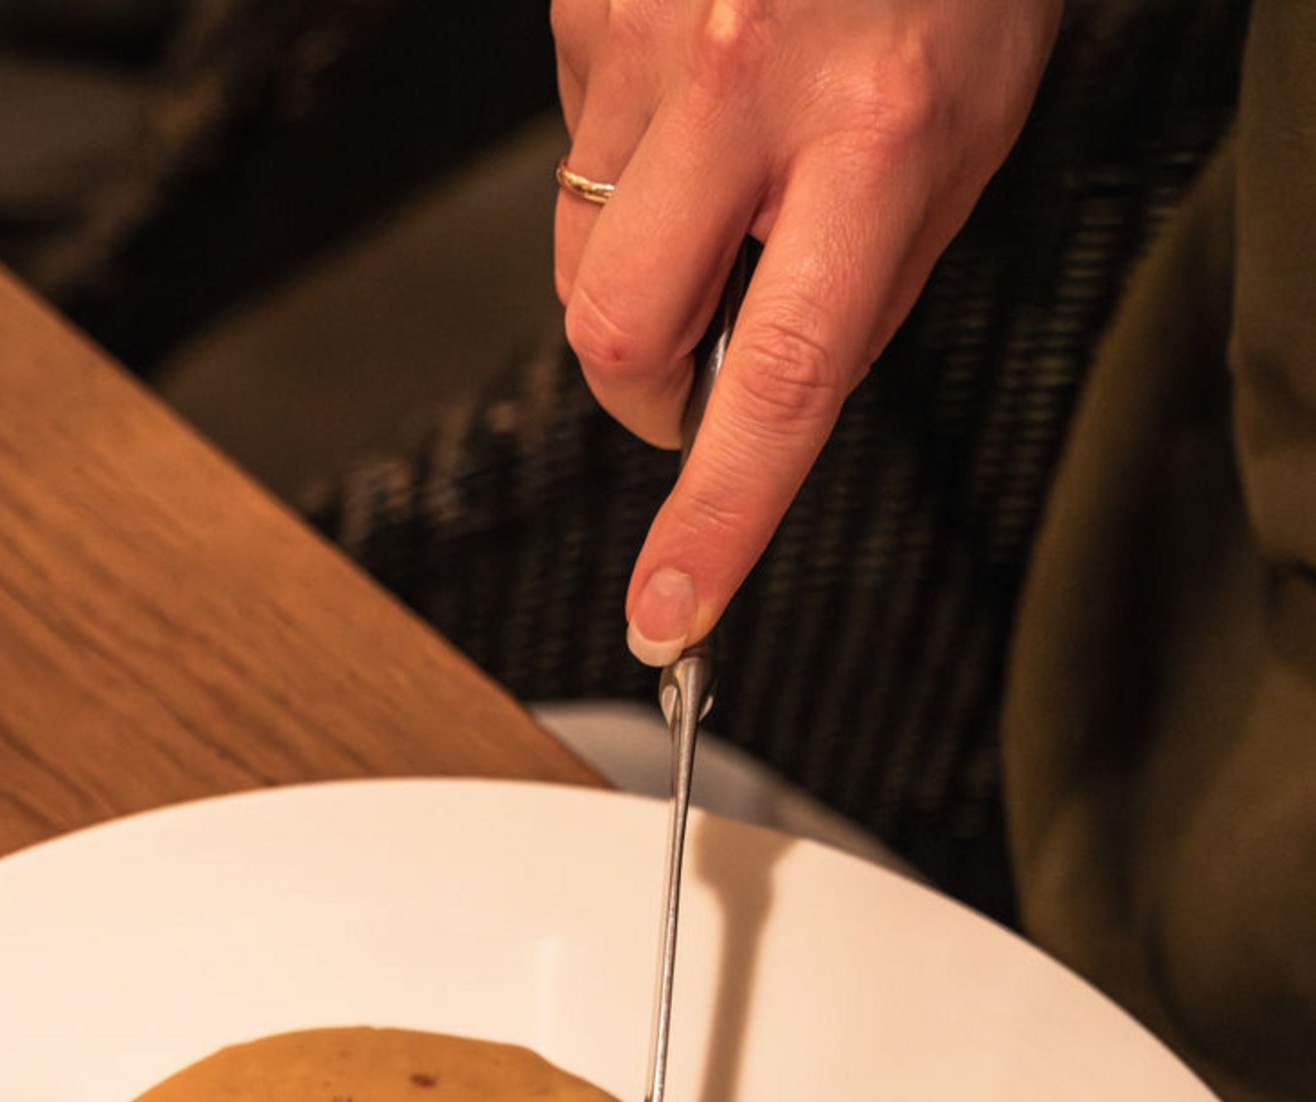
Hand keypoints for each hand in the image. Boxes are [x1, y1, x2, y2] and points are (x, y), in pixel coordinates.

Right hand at [552, 0, 1060, 659]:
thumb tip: (760, 398)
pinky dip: (626, 149)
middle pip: (614, 336)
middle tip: (704, 358)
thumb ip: (859, 284)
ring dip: (639, 258)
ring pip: (579, 250)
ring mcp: (646, 31)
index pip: (776, 384)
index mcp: (870, 135)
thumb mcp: (959, 137)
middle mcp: (745, 80)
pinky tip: (694, 84)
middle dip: (647, 384)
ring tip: (726, 173)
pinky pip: (572, 138)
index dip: (716, 520)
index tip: (672, 613)